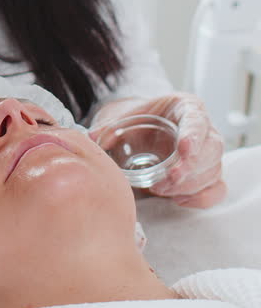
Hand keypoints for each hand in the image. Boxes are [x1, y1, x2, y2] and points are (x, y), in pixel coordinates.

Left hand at [89, 93, 225, 207]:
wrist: (140, 131)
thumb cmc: (135, 121)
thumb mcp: (122, 118)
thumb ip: (108, 127)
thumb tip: (91, 138)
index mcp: (187, 107)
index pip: (198, 120)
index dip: (193, 137)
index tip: (183, 151)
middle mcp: (204, 129)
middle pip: (212, 150)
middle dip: (189, 169)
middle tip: (163, 181)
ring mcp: (209, 153)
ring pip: (213, 172)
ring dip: (188, 185)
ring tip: (159, 189)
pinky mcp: (208, 174)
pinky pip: (216, 190)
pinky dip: (199, 199)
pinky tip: (177, 199)